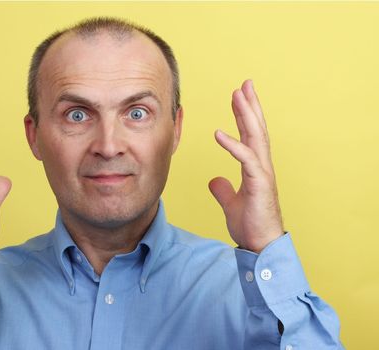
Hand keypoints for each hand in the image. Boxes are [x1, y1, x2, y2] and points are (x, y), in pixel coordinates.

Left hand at [208, 79, 283, 252]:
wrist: (260, 246)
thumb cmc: (251, 225)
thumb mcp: (231, 203)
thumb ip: (223, 190)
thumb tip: (214, 180)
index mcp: (255, 167)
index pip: (250, 135)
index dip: (244, 115)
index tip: (238, 97)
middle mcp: (261, 166)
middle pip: (256, 129)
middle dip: (250, 105)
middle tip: (244, 84)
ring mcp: (262, 173)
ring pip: (256, 137)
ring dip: (247, 114)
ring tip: (239, 94)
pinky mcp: (259, 184)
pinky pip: (246, 159)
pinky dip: (233, 145)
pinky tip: (219, 133)